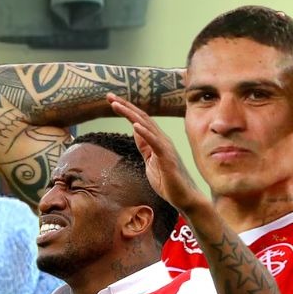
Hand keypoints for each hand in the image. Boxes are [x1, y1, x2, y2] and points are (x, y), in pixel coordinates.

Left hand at [107, 94, 208, 213]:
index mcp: (156, 140)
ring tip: (116, 105)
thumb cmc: (168, 180)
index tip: (111, 100)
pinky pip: (155, 143)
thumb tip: (136, 132)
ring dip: (130, 114)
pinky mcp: (167, 158)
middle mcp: (162, 139)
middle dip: (125, 106)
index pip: (139, 120)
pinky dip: (144, 133)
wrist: (184, 197)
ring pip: (146, 126)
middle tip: (109, 96)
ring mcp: (165, 147)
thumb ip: (144, 146)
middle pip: (141, 117)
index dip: (126, 109)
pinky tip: (134, 125)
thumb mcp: (150, 160)